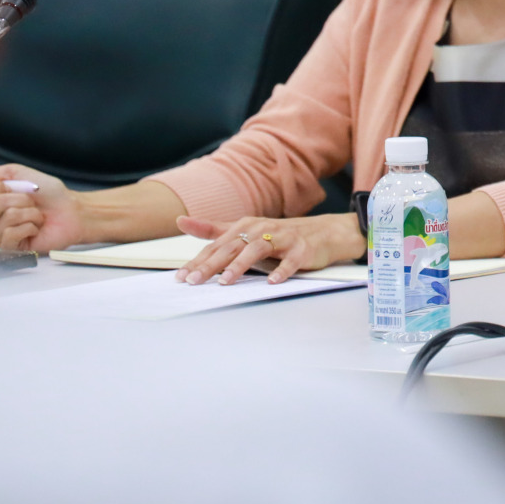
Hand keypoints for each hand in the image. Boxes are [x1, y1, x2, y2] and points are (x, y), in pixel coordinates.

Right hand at [0, 164, 86, 252]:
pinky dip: (30, 225)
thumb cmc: (48, 193)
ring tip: (36, 214)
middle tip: (31, 201)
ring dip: (29, 212)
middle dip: (20, 198)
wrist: (70, 210)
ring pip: (7, 217)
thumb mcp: (22, 174)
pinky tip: (35, 227)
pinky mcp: (9, 246)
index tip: (9, 185)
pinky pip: (12, 233)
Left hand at [175, 214, 364, 284]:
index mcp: (246, 226)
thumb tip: (181, 221)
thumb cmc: (280, 235)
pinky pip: (290, 262)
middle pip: (232, 247)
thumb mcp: (245, 230)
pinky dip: (281, 271)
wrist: (323, 233)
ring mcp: (283, 239)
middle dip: (212, 265)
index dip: (199, 261)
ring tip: (226, 281)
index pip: (217, 245)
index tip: (181, 276)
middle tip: (194, 280)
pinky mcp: (301, 251)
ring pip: (257, 251)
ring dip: (240, 265)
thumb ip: (213, 229)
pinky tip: (272, 282)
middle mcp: (262, 230)